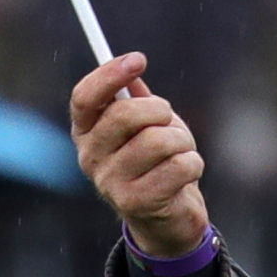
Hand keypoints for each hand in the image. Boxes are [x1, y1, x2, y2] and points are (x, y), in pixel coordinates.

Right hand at [73, 52, 208, 256]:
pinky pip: (179, 165)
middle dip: (159, 110)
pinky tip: (185, 175)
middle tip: (168, 118)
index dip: (108, 75)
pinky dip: (193, 163)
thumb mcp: (145, 125)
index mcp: (86, 133)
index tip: (138, 59)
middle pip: (125, 115)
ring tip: (179, 151)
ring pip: (158, 140)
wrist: (167, 217)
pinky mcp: (136, 203)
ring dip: (181, 140)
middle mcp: (89, 158)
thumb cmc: (156, 161)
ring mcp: (110, 183)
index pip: (83, 98)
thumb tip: (130, 70)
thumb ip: (135, 99)